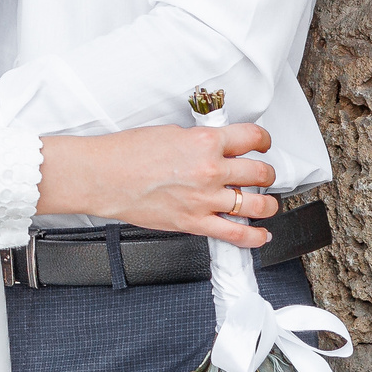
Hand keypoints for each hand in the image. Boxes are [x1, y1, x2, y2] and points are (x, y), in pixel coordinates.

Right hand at [36, 123, 281, 249]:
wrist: (103, 176)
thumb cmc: (126, 153)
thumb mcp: (170, 133)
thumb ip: (197, 141)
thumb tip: (213, 148)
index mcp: (204, 141)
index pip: (252, 137)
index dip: (263, 140)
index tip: (263, 144)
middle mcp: (210, 169)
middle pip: (259, 171)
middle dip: (267, 173)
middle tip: (264, 174)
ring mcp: (205, 198)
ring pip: (256, 204)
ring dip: (268, 204)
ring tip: (268, 204)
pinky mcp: (194, 222)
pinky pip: (235, 234)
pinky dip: (254, 237)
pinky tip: (260, 235)